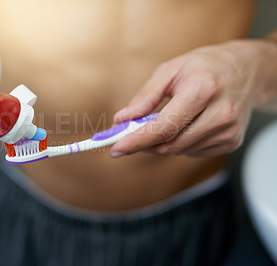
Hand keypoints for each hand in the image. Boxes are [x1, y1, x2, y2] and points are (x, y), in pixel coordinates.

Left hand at [110, 40, 271, 156]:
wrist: (246, 69)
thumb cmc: (205, 66)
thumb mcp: (170, 70)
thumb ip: (145, 97)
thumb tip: (121, 119)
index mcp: (203, 90)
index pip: (163, 127)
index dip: (136, 141)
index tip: (116, 148)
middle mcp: (220, 114)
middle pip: (170, 144)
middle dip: (144, 143)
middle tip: (129, 135)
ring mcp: (229, 131)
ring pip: (179, 151)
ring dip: (162, 142)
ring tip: (162, 121)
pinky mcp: (232, 141)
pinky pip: (193, 152)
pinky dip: (179, 142)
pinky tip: (184, 125)